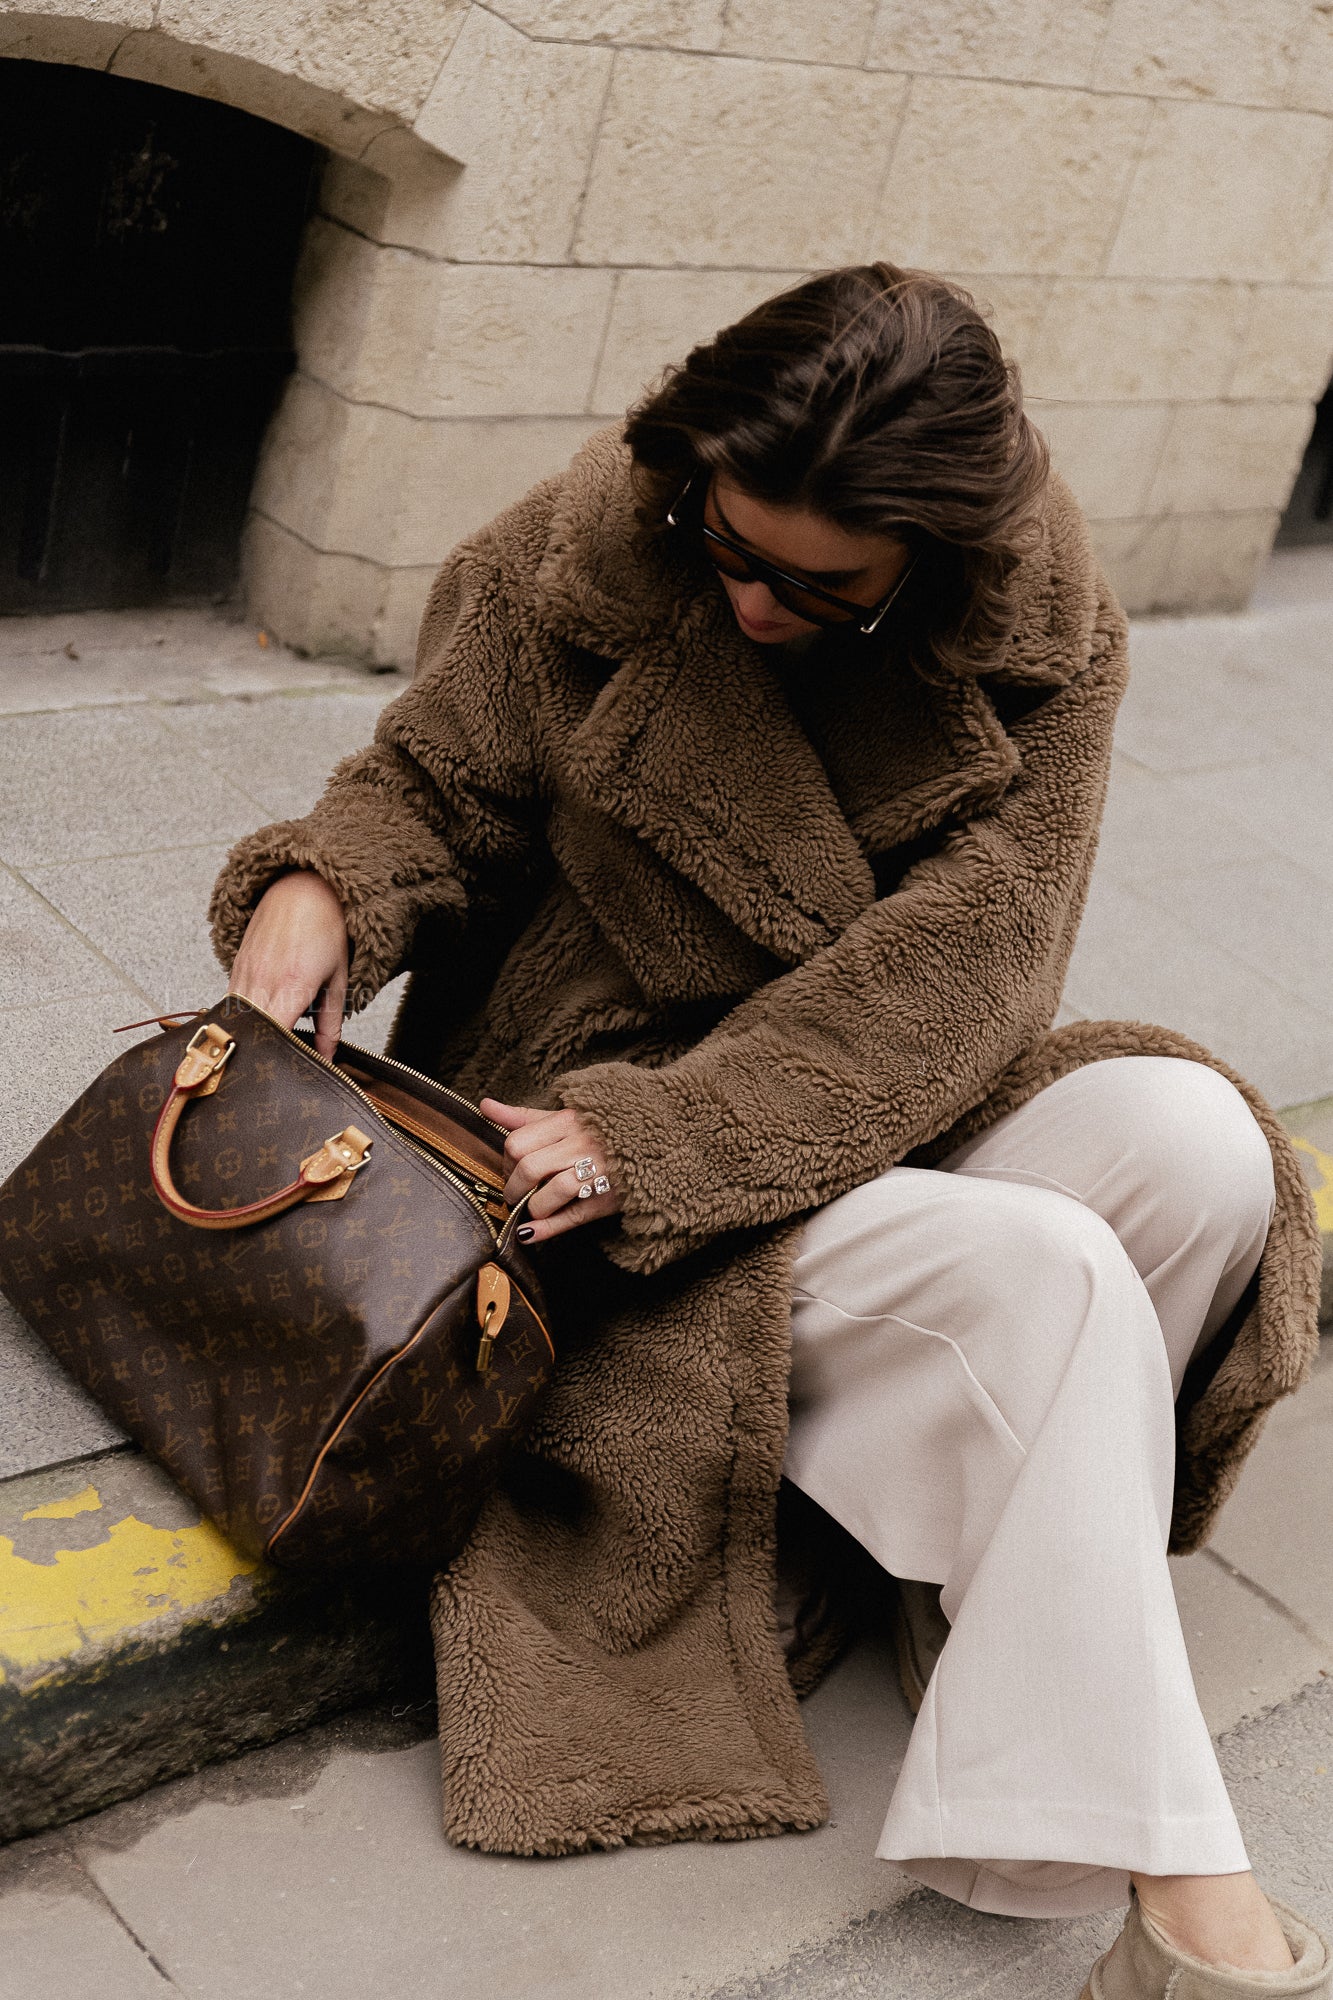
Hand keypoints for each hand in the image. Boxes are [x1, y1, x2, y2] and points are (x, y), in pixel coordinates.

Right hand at [227, 871, 348, 1059]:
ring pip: (234, 1018)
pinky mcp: (237, 965)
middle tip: (262, 1074)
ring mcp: (245, 972)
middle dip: (254, 1054)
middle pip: (247, 1033)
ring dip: (243, 1036)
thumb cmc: (327, 930)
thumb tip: (327, 1058)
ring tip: (254, 1054)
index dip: (273, 1060)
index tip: (278, 1076)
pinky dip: (239, 1017)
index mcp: (292, 987)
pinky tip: (250, 1025)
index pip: (273, 1036)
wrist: (304, 888)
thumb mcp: (339, 979)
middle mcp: (262, 980)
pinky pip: (231, 1000)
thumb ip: (331, 1023)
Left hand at [481, 1100, 623, 1243]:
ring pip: (548, 1194)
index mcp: (567, 1122)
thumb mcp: (563, 1119)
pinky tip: (529, 1233)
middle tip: (516, 1195)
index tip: (512, 1169)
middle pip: (528, 1169)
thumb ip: (523, 1117)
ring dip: (532, 1208)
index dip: (506, 1162)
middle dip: (513, 1188)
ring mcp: (596, 1173)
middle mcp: (581, 1145)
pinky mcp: (606, 1199)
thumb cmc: (599, 1133)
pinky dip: (546, 1229)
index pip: (517, 1143)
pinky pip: (570, 1217)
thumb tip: (485, 1105)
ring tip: (533, 1208)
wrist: (652, 1143)